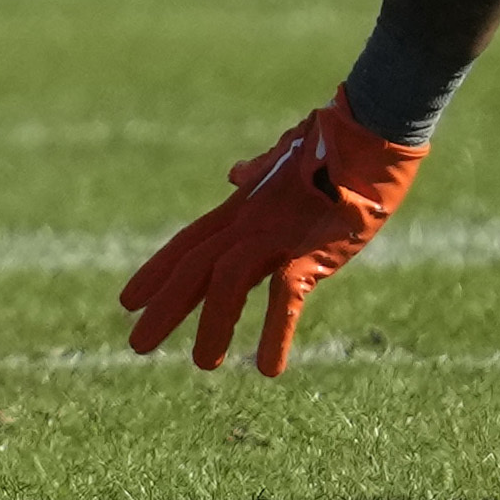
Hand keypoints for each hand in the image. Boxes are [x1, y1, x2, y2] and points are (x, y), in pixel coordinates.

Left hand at [118, 95, 425, 374]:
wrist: (371, 131)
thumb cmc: (337, 144)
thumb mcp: (288, 159)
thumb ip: (259, 171)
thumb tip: (234, 173)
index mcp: (244, 207)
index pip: (188, 243)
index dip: (157, 272)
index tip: (128, 301)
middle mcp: (251, 221)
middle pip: (194, 266)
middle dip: (165, 305)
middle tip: (137, 344)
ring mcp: (278, 234)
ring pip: (227, 282)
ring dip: (214, 324)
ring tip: (204, 365)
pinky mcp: (311, 248)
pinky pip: (284, 296)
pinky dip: (274, 332)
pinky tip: (268, 368)